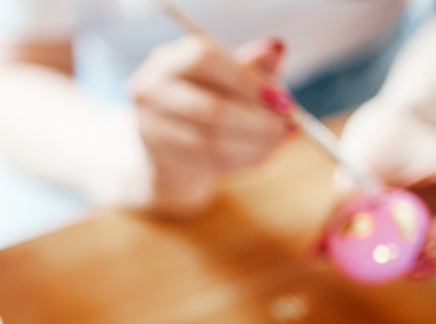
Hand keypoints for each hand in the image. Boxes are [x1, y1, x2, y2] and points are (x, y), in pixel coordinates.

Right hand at [129, 35, 290, 216]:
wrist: (175, 143)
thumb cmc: (210, 100)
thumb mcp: (232, 77)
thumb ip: (254, 65)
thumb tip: (276, 49)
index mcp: (170, 59)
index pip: (205, 60)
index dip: (245, 79)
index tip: (280, 98)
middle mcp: (151, 89)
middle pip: (209, 108)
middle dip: (256, 121)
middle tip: (285, 126)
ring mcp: (150, 126)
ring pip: (210, 141)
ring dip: (253, 144)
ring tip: (277, 141)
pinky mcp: (158, 158)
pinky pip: (208, 162)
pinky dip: (241, 158)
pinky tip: (259, 153)